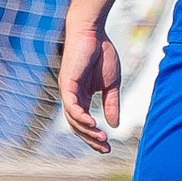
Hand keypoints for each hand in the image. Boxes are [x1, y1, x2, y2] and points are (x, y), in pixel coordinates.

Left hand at [59, 19, 123, 152]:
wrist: (94, 32)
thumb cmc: (102, 53)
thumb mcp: (112, 84)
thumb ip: (111, 103)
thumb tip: (114, 125)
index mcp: (82, 97)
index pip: (85, 123)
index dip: (95, 136)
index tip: (108, 147)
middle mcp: (73, 97)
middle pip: (77, 126)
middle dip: (91, 139)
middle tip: (105, 148)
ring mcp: (68, 91)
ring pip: (73, 119)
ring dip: (87, 131)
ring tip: (102, 138)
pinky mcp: (67, 83)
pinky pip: (71, 105)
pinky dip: (80, 116)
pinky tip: (92, 122)